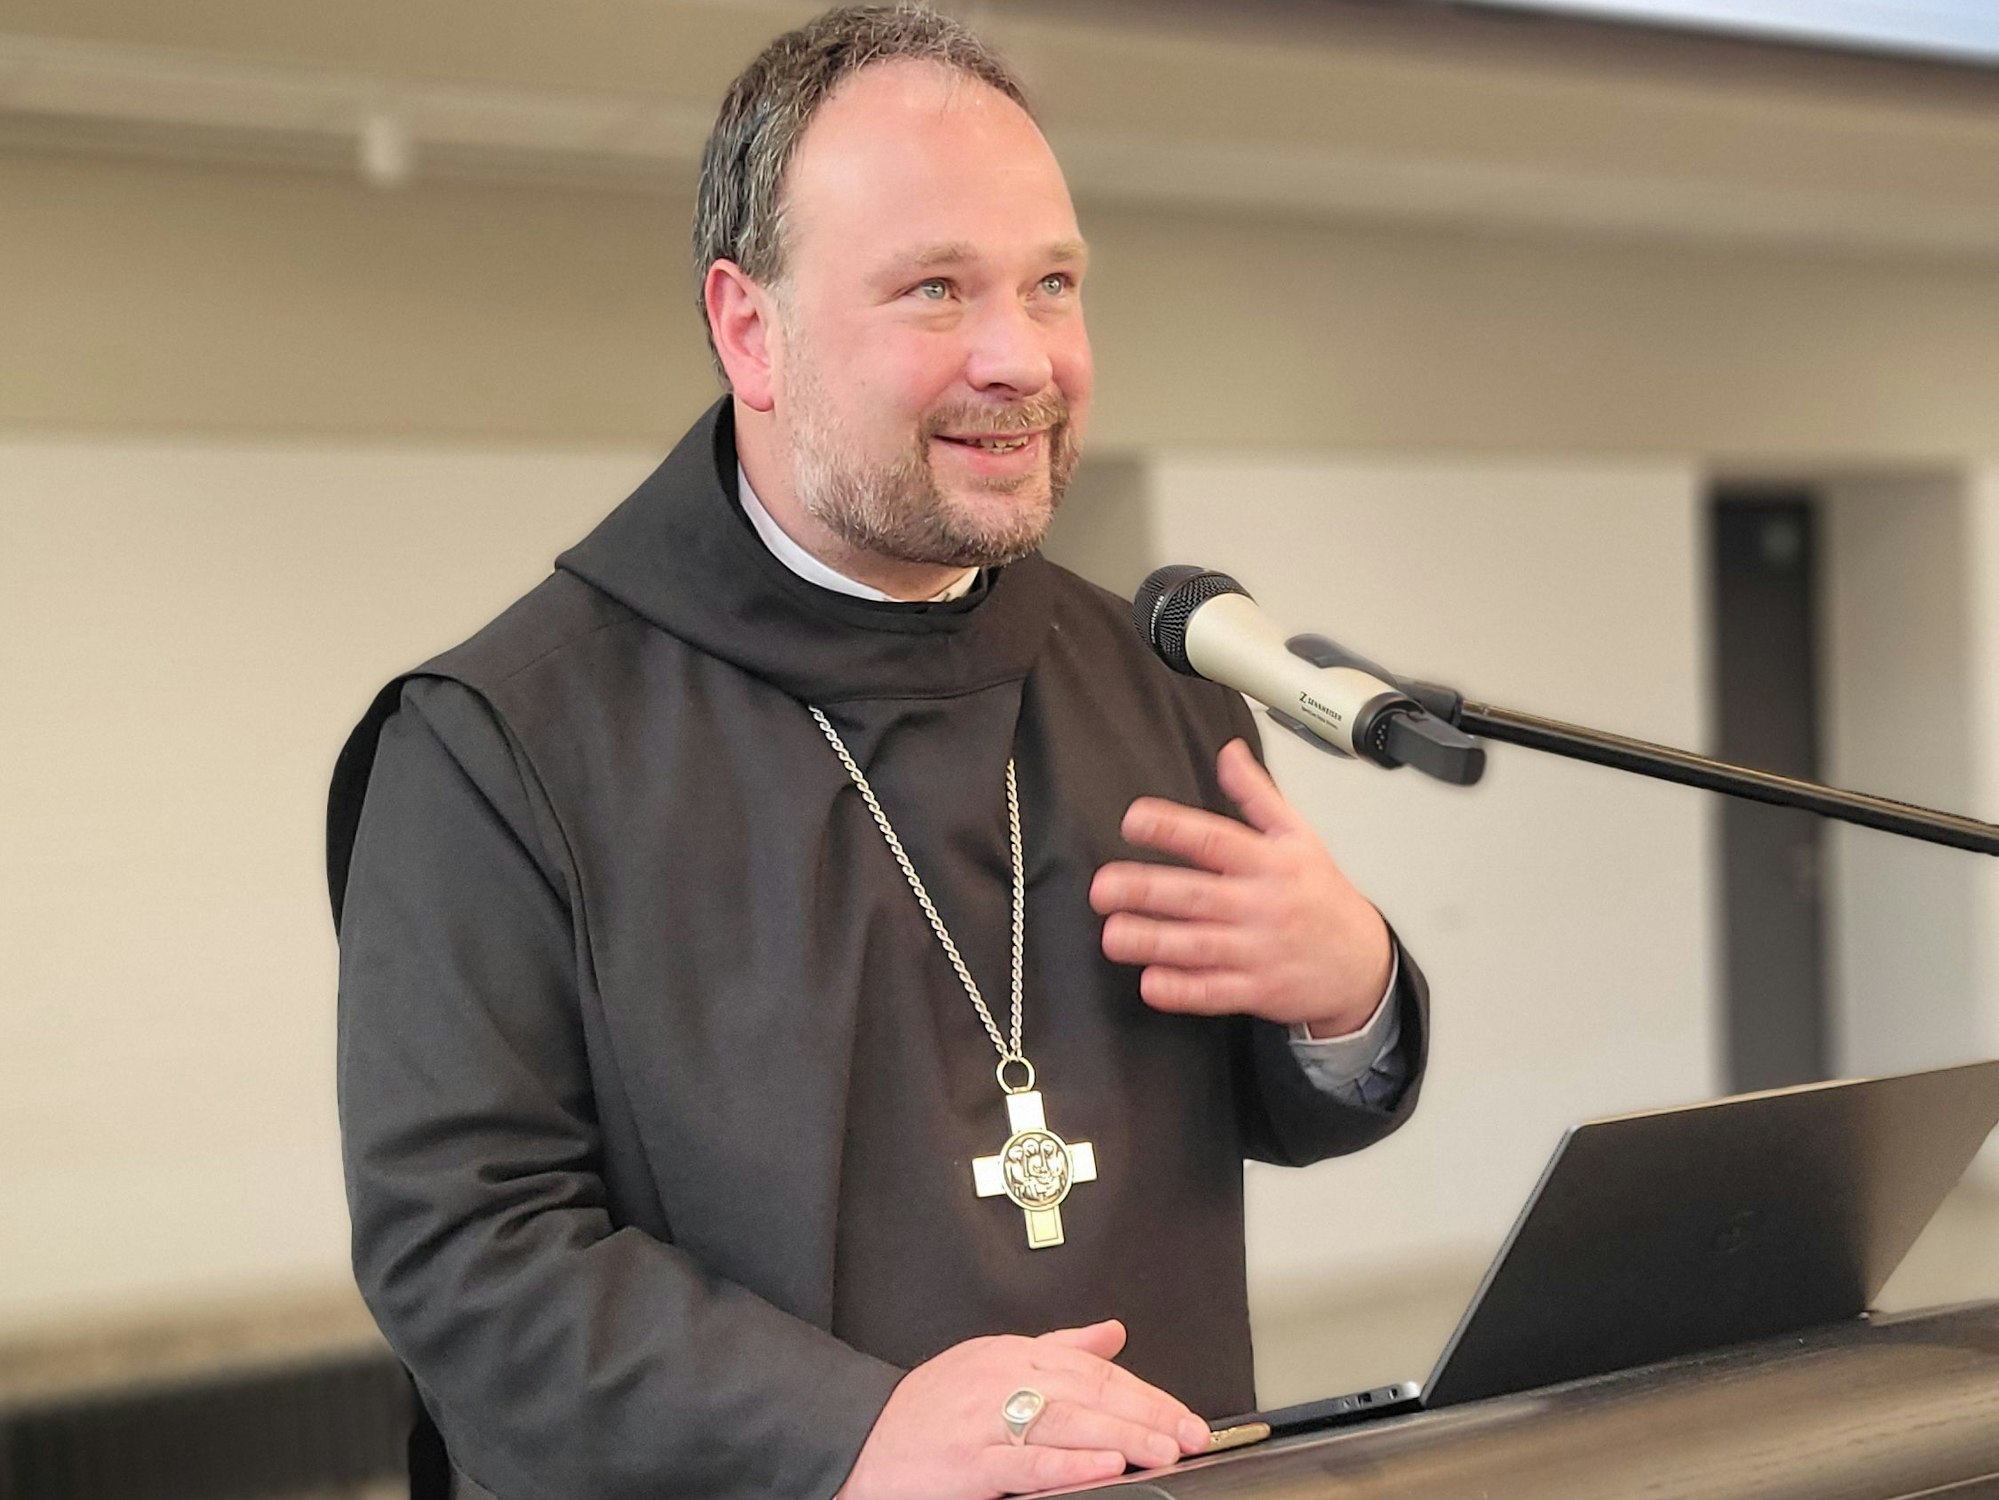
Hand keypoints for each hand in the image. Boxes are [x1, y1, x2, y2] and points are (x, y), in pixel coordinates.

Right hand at [836, 1319, 1210, 1499]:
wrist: (859, 1440)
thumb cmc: (928, 1408)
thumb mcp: (992, 1363)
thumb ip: (1060, 1348)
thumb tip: (1113, 1333)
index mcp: (1015, 1355)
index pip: (1096, 1370)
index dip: (1147, 1394)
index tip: (1185, 1417)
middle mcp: (1003, 1379)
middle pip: (1090, 1393)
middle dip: (1148, 1415)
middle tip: (1191, 1435)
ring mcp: (984, 1420)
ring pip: (1066, 1422)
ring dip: (1122, 1436)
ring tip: (1163, 1449)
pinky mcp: (967, 1461)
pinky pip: (1025, 1460)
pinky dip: (1069, 1462)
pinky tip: (1104, 1465)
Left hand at [1091, 739, 1391, 1034]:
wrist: (1362, 963)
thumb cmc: (1322, 896)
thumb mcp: (1299, 836)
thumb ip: (1257, 795)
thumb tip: (1228, 753)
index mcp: (1268, 862)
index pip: (1215, 839)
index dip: (1173, 828)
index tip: (1133, 821)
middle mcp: (1261, 905)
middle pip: (1197, 895)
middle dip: (1146, 891)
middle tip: (1103, 887)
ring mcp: (1259, 951)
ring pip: (1199, 946)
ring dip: (1153, 941)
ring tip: (1112, 935)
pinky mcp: (1257, 991)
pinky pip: (1214, 993)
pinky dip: (1182, 991)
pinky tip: (1150, 983)